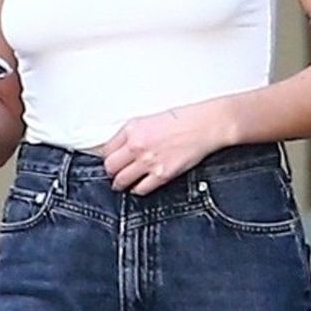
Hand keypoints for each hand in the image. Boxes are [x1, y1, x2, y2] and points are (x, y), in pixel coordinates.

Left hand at [98, 102, 233, 194]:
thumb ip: (133, 134)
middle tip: (114, 174)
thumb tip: (120, 147)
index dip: (107, 157)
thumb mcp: (150, 120)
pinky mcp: (161, 175)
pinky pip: (140, 189)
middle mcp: (137, 145)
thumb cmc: (183, 120)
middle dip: (111, 172)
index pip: (106, 150)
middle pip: (110, 167)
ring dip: (121, 184)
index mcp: (132, 129)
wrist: (204, 125)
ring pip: (121, 181)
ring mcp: (148, 162)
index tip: (109, 161)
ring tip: (123, 183)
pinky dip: (137, 190)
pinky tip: (139, 186)